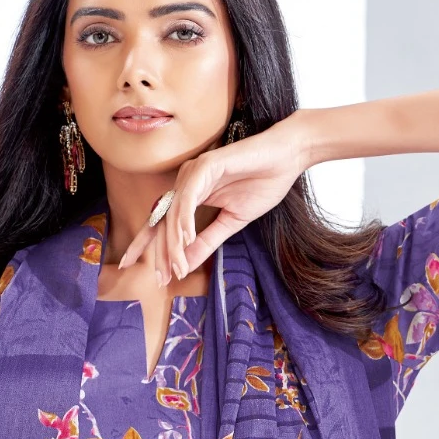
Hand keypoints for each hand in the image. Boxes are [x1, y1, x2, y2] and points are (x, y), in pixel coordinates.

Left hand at [116, 114, 306, 282]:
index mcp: (190, 194)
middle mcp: (186, 182)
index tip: (154, 276)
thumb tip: (185, 266)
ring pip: (174, 213)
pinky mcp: (205, 165)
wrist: (286, 159)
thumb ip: (207, 242)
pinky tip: (187, 239)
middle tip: (162, 279)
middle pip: (163, 221)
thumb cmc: (261, 185)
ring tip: (177, 267)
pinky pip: (189, 197)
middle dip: (161, 252)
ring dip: (174, 243)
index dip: (152, 248)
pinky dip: (185, 219)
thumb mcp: (231, 222)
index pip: (163, 223)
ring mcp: (193, 172)